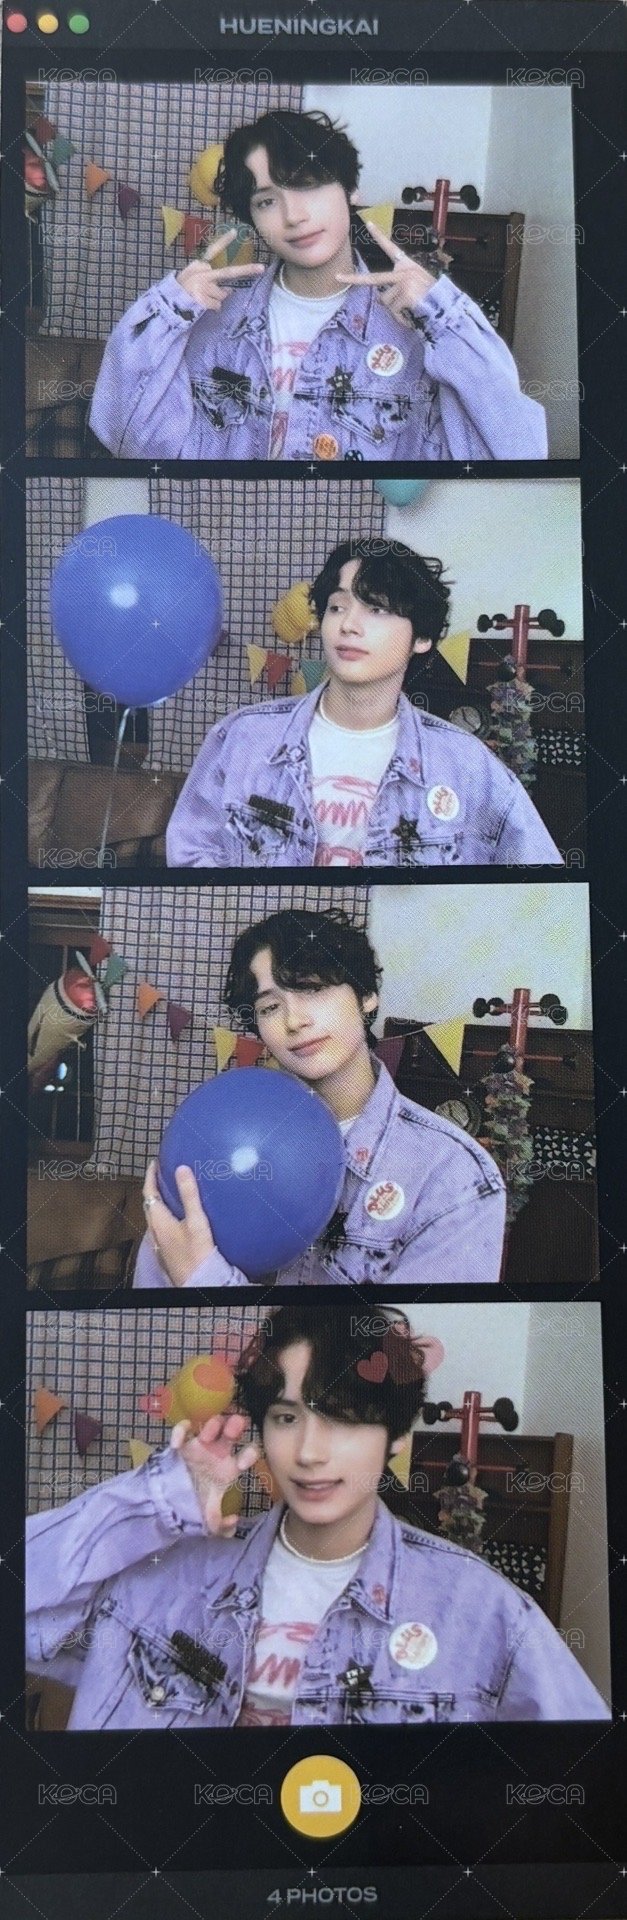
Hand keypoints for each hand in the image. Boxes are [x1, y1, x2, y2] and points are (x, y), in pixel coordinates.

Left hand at [142, 1158, 215, 1287]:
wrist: (198, 1282)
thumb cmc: (197, 1254)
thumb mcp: (196, 1221)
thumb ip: (189, 1195)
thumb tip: (181, 1168)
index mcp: (158, 1221)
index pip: (149, 1193)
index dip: (150, 1176)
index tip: (155, 1163)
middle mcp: (155, 1231)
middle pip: (150, 1205)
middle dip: (155, 1188)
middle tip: (164, 1174)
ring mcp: (161, 1243)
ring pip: (156, 1217)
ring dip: (161, 1202)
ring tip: (173, 1192)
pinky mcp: (168, 1250)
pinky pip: (163, 1226)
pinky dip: (168, 1214)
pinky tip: (180, 1217)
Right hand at [170, 1411, 259, 1535]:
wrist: (169, 1509)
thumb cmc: (194, 1508)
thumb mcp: (210, 1522)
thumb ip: (223, 1526)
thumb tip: (234, 1520)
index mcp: (229, 1468)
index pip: (248, 1454)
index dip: (250, 1454)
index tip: (243, 1462)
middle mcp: (217, 1453)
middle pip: (232, 1432)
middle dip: (235, 1426)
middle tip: (234, 1428)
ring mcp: (199, 1447)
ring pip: (211, 1426)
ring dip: (213, 1425)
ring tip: (208, 1435)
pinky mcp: (181, 1446)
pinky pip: (183, 1430)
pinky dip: (180, 1431)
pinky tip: (177, 1444)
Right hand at [176, 228, 264, 308]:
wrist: (168, 304)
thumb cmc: (182, 291)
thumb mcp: (194, 279)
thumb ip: (212, 280)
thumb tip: (229, 290)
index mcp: (199, 265)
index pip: (213, 250)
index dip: (224, 241)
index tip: (236, 231)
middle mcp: (202, 273)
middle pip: (228, 272)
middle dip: (247, 270)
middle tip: (261, 268)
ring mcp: (202, 286)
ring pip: (223, 294)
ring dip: (216, 299)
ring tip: (202, 299)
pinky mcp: (202, 299)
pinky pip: (217, 305)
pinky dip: (212, 308)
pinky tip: (201, 306)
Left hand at [337, 217, 435, 327]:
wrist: (446, 307)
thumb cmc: (432, 298)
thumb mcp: (417, 286)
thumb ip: (399, 288)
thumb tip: (381, 300)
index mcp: (407, 266)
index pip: (391, 248)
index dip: (379, 236)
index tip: (368, 223)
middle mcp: (403, 271)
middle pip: (373, 278)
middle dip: (353, 278)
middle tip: (338, 276)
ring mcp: (403, 282)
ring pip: (385, 302)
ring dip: (395, 310)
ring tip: (411, 309)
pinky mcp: (405, 294)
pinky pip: (394, 311)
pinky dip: (401, 317)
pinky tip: (413, 314)